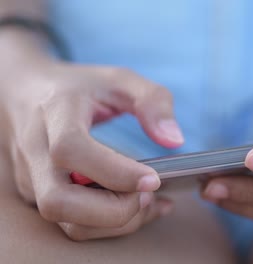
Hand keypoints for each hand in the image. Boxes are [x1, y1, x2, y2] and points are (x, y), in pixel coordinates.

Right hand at [0, 59, 183, 239]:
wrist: (26, 93)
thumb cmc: (79, 87)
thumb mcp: (120, 79)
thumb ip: (152, 101)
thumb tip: (174, 140)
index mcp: (55, 112)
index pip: (71, 150)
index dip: (114, 171)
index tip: (153, 179)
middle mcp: (36, 150)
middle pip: (59, 202)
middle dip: (114, 210)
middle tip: (148, 193)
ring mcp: (32, 177)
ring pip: (67, 223)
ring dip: (116, 223)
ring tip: (149, 201)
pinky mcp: (38, 195)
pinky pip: (74, 224)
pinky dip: (111, 225)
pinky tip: (139, 207)